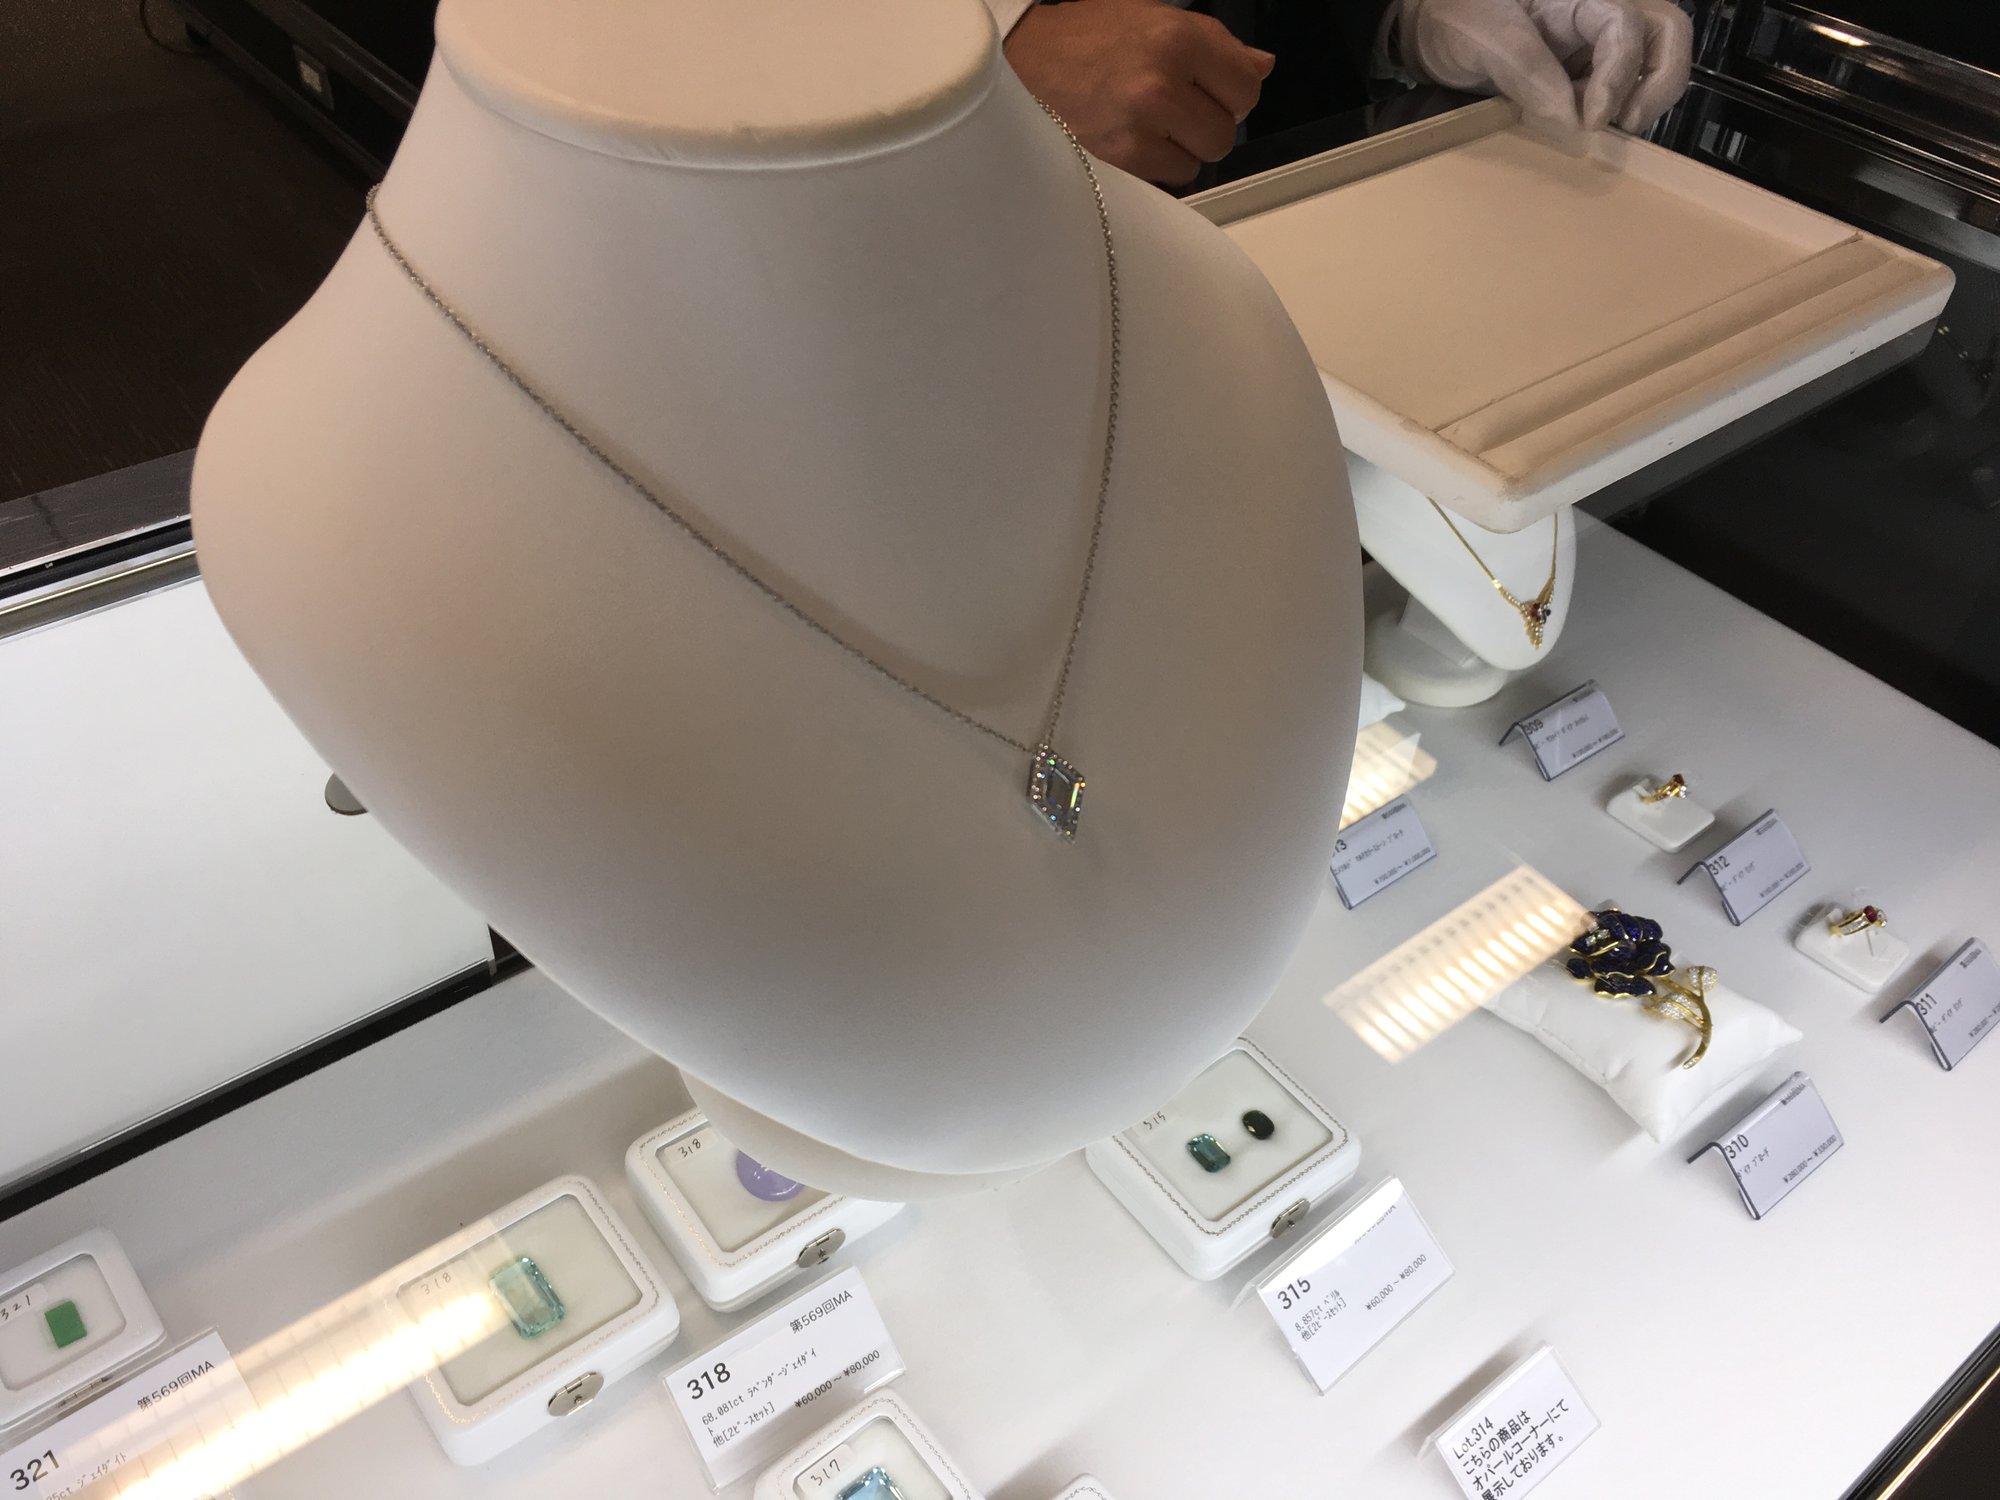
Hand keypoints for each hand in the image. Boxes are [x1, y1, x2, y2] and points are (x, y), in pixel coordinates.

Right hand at [1004, 0, 1274, 183]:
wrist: (1018, 63)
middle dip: (1205, 125)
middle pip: (1225, 132)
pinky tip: (1128, 140)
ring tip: (1145, 124)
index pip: (1246, 87)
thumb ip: (1213, 44)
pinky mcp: (1120, 160)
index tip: (1208, 91)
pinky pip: (1168, 179)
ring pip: (1198, 161)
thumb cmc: (1086, 38)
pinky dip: (1155, 167)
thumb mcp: (1153, 19)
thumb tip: (1262, 66)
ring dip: (1180, 150)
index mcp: (1178, 37)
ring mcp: (1140, 125)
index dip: (1232, 94)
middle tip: (1172, 110)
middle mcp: (1162, 80)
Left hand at [1398, 0, 1692, 133]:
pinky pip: (1616, 91)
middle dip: (1660, 82)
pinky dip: (1614, 114)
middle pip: (1665, 35)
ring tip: (1606, 134)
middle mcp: (1597, 15)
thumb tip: (1575, 124)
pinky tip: (1588, 135)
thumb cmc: (1451, 17)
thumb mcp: (1484, 38)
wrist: (1424, 30)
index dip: (1620, 74)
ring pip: (1651, 64)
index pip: (1626, 25)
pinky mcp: (1580, 74)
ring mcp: (1592, 45)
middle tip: (1626, 126)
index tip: (1592, 120)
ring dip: (1641, 101)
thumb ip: (1529, 73)